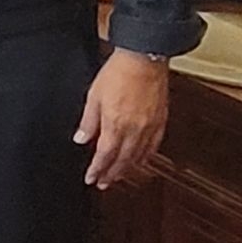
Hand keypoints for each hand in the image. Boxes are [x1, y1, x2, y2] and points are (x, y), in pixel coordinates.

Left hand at [77, 49, 168, 187]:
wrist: (144, 59)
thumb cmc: (119, 73)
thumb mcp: (93, 96)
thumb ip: (88, 121)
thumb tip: (81, 138)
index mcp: (116, 125)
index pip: (104, 155)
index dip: (97, 170)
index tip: (92, 178)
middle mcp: (135, 130)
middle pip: (123, 160)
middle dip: (112, 174)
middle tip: (104, 183)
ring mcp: (150, 126)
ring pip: (139, 156)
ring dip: (128, 169)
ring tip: (119, 175)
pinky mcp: (161, 120)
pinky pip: (154, 145)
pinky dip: (146, 156)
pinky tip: (141, 159)